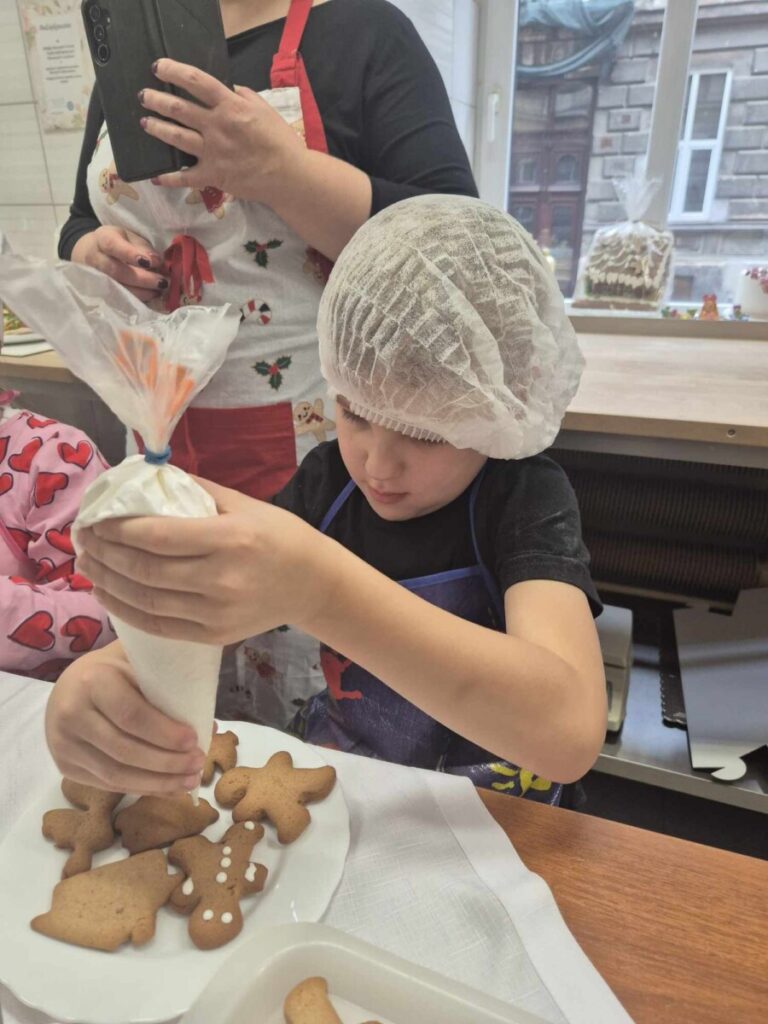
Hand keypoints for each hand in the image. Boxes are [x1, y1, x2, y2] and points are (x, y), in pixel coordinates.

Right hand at [46, 643, 205, 795]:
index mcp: (92, 680)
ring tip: (189, 781)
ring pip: (115, 774)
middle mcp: (71, 713)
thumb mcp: (138, 664)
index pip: (131, 715)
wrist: (70, 686)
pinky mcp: (64, 766)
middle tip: (198, 763)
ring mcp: (63, 743)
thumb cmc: (116, 672)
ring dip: (157, 782)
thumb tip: (208, 726)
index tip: (193, 740)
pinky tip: (168, 788)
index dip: (164, 732)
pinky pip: (107, 784)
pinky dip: (142, 788)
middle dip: (166, 762)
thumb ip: (169, 688)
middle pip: (124, 749)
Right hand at [71, 226, 167, 302]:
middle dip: (141, 279)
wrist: (94, 252)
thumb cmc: (120, 244)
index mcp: (103, 238)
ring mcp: (94, 277)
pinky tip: (150, 296)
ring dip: (141, 292)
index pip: (112, 245)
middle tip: (162, 282)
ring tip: (159, 291)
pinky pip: (117, 299)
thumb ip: (143, 248)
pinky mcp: (99, 292)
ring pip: (116, 288)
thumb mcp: (131, 238)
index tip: (149, 262)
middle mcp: (94, 257)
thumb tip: (156, 262)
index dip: (130, 254)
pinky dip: (136, 299)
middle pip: (115, 270)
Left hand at [77, 479, 331, 644]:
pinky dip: (125, 610)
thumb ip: (194, 490)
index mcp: (230, 539)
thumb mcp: (243, 503)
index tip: (96, 519)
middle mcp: (221, 579)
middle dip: (103, 553)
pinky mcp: (212, 635)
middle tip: (82, 539)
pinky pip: (157, 625)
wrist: (312, 584)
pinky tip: (108, 593)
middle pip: (143, 569)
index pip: (156, 536)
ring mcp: (216, 613)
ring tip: (87, 564)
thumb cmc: (278, 535)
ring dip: (106, 582)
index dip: (117, 529)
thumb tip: (145, 478)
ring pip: (144, 600)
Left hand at [138, 58, 304, 203]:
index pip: (196, 82)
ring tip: (145, 123)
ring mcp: (212, 152)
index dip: (174, 71)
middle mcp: (217, 127)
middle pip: (178, 108)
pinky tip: (156, 176)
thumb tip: (226, 89)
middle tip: (144, 96)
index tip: (159, 67)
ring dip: (157, 128)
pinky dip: (169, 178)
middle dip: (157, 100)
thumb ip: (242, 95)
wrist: (289, 176)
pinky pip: (185, 177)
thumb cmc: (280, 141)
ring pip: (176, 137)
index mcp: (230, 106)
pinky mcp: (213, 176)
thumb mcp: (263, 108)